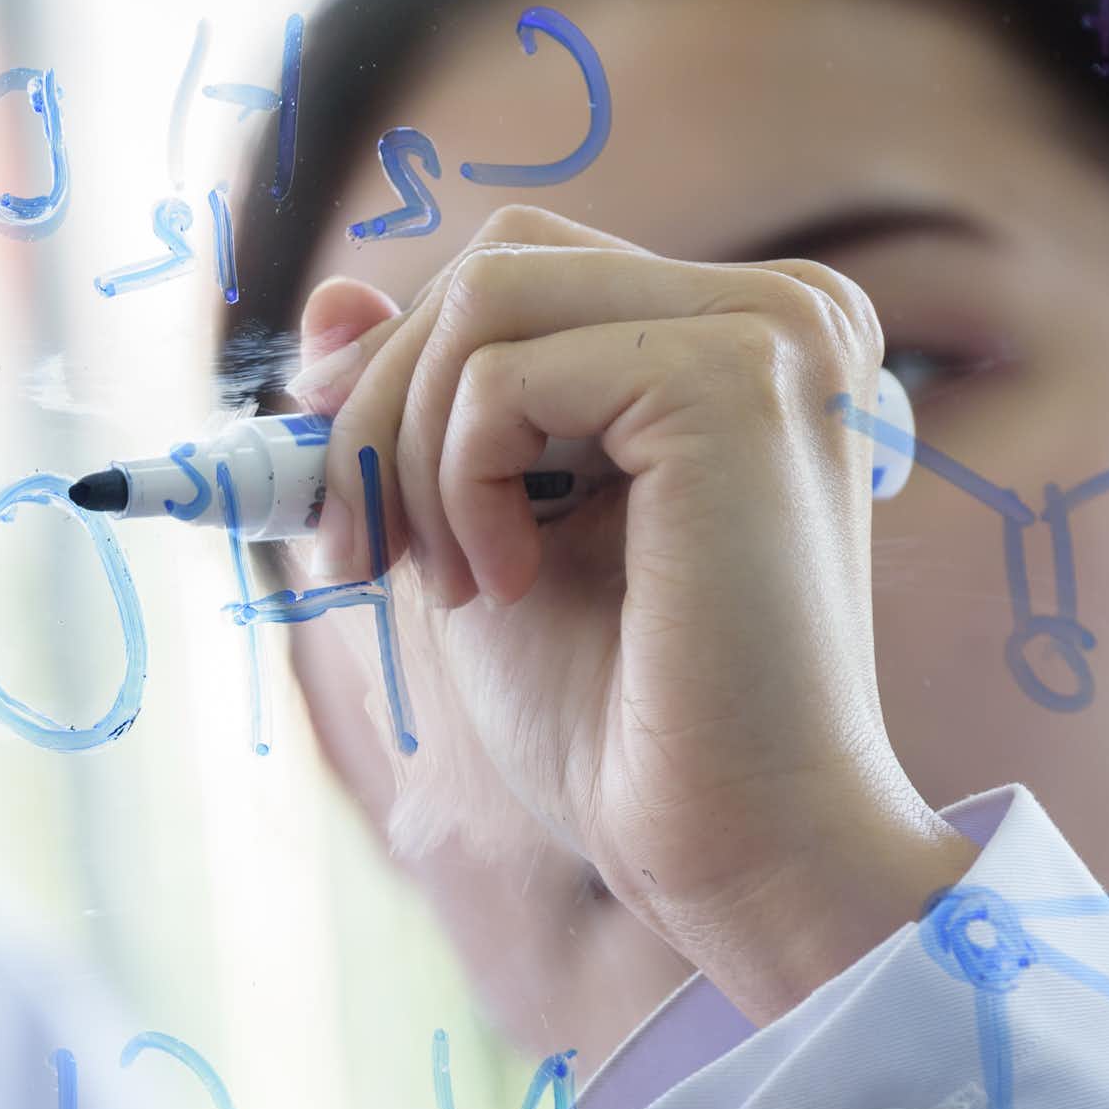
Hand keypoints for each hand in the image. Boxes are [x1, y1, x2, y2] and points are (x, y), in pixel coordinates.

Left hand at [301, 205, 976, 1023]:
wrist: (727, 844)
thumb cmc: (617, 721)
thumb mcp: (475, 530)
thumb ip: (417, 409)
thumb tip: (327, 300)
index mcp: (735, 340)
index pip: (516, 275)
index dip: (396, 372)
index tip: (349, 500)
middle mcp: (780, 307)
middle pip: (494, 264)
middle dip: (381, 410)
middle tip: (369, 557)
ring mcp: (773, 329)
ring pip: (484, 297)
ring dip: (413, 453)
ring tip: (455, 584)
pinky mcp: (738, 378)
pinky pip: (502, 371)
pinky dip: (458, 485)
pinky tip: (509, 585)